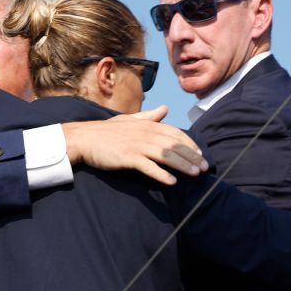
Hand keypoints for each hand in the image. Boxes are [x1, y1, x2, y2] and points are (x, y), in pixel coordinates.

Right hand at [62, 105, 208, 184]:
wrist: (85, 138)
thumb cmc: (107, 131)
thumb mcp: (130, 120)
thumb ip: (150, 116)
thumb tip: (165, 108)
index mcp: (148, 125)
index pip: (175, 133)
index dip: (190, 144)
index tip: (201, 154)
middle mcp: (146, 133)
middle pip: (175, 145)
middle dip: (192, 156)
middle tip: (205, 168)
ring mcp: (137, 145)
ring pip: (166, 155)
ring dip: (183, 165)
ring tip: (195, 175)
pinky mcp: (128, 157)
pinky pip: (148, 167)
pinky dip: (161, 174)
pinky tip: (172, 182)